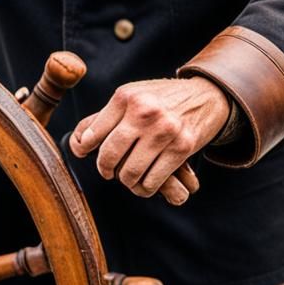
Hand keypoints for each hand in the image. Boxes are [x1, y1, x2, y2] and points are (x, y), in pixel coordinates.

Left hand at [68, 77, 229, 204]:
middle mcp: (145, 112)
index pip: (92, 133)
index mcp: (127, 97)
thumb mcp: (132, 96)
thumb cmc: (162, 98)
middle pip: (109, 156)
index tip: (85, 153)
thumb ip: (104, 117)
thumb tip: (77, 143)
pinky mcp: (182, 147)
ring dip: (127, 181)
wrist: (206, 96)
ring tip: (129, 176)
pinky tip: (145, 181)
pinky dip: (145, 188)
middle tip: (109, 170)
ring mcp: (165, 130)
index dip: (84, 148)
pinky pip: (152, 181)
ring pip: (130, 173)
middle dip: (105, 169)